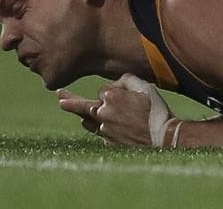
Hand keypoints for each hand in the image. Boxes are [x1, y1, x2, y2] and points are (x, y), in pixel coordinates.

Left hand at [58, 75, 173, 146]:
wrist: (163, 137)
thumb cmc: (155, 110)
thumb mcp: (145, 87)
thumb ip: (127, 80)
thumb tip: (114, 83)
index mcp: (111, 97)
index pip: (103, 90)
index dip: (114, 91)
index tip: (124, 94)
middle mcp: (103, 113)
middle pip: (82, 105)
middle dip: (69, 101)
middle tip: (59, 98)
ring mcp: (104, 129)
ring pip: (87, 121)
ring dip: (82, 115)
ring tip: (70, 109)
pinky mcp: (107, 142)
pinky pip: (98, 133)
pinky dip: (98, 128)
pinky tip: (98, 126)